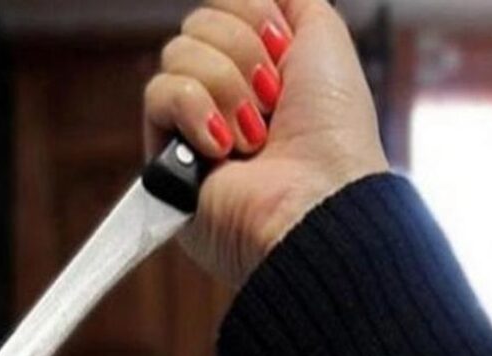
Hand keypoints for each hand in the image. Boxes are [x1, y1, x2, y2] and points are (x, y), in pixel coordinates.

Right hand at [144, 0, 388, 284]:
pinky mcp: (165, 151)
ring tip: (253, 136)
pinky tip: (221, 148)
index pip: (225, 5)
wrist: (315, 198)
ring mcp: (193, 121)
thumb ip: (291, 1)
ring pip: (177, 52)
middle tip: (272, 99)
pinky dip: (196, 113)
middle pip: (199, 24)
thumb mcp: (327, 40)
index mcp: (260, 65)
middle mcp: (225, 90)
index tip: (283, 53)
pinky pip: (159, 93)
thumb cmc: (332, 134)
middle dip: (243, 54)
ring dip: (226, 88)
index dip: (253, 17)